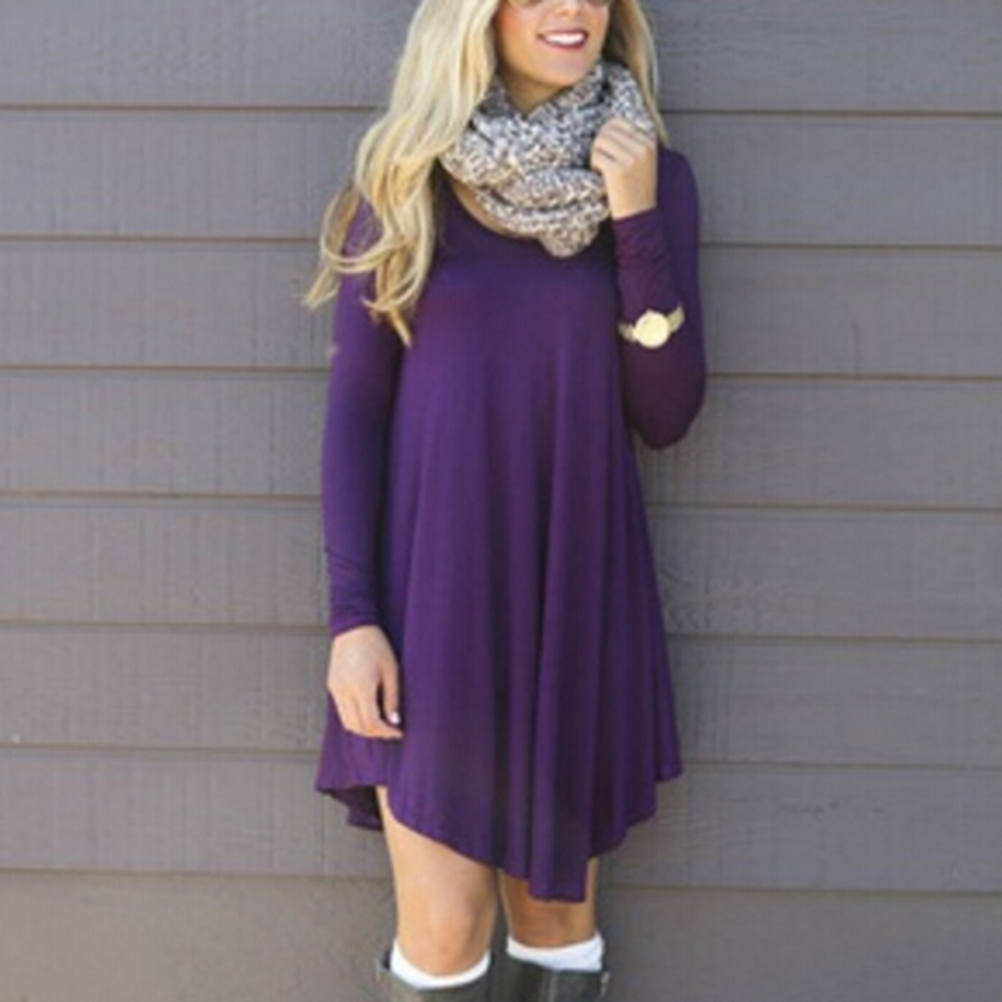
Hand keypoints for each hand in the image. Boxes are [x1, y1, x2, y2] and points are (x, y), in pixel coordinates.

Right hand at [326, 624, 403, 739]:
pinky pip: (342, 710)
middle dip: (375, 733)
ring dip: (363, 727)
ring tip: (380, 723)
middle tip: (390, 731)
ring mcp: (335, 689)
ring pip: (347, 722)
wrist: (353, 626)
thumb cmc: (375, 644)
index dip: (386, 732)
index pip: (371, 722)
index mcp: (361, 687)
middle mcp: (344, 691)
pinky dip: (354, 717)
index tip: (398, 732)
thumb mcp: (391, 670)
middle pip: (357, 727)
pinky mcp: (332, 686)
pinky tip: (368, 710)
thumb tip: (394, 721)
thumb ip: (392, 697)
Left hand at [590, 117, 657, 219]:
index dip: (607, 135)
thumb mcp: (643, 162)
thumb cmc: (637, 190)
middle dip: (600, 145)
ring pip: (599, 141)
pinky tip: (601, 177)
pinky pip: (596, 157)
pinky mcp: (617, 170)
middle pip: (607, 130)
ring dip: (596, 155)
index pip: (619, 122)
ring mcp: (630, 158)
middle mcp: (642, 148)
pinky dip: (594, 166)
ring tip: (602, 169)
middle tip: (603, 162)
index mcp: (649, 142)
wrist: (640, 218)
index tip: (609, 152)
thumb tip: (608, 125)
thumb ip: (632, 143)